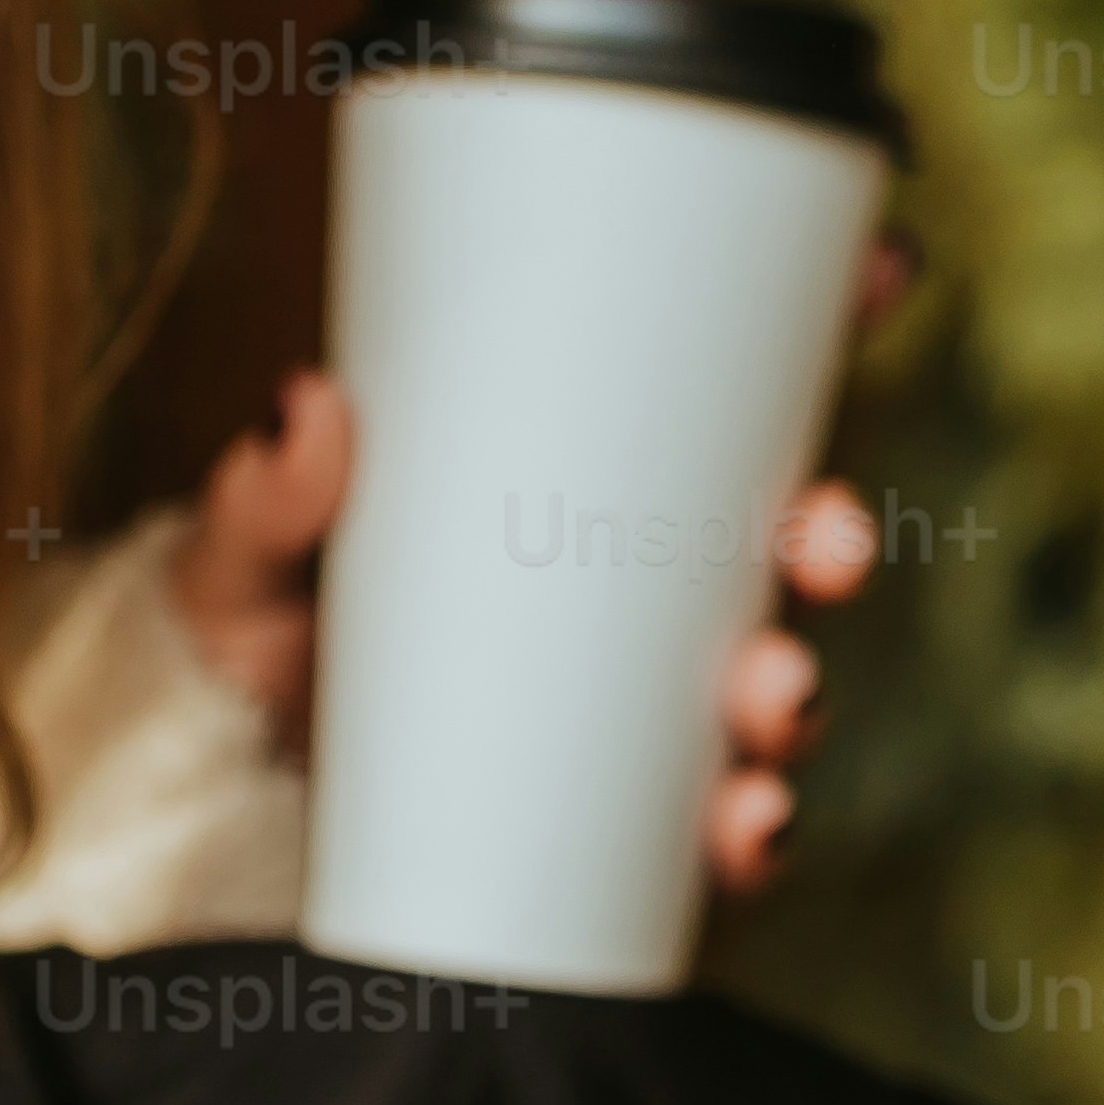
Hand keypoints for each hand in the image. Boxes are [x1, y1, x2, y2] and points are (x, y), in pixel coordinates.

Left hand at [173, 362, 882, 890]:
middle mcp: (628, 584)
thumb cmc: (251, 631)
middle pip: (777, 543)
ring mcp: (626, 701)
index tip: (885, 272)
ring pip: (763, 685)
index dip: (826, 322)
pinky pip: (710, 828)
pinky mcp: (608, 814)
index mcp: (577, 477)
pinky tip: (753, 827)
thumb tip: (304, 405)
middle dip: (829, 539)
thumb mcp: (247, 553)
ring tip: (773, 699)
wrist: (218, 787)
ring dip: (797, 692)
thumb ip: (269, 495)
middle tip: (822, 548)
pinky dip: (750, 832)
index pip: (723, 390)